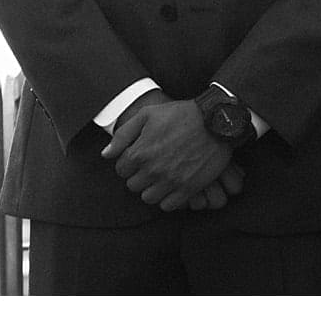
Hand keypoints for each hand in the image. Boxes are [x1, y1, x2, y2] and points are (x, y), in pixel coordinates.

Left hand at [101, 96, 237, 209]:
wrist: (215, 122)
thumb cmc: (179, 115)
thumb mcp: (146, 115)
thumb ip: (123, 136)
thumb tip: (106, 154)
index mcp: (140, 153)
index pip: (121, 170)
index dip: (126, 163)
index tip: (135, 158)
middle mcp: (153, 170)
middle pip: (133, 185)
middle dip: (137, 176)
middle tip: (147, 168)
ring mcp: (172, 181)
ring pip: (149, 198)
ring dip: (150, 189)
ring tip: (158, 178)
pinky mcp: (189, 189)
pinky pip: (169, 205)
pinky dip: (167, 199)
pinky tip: (170, 186)